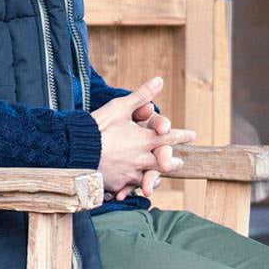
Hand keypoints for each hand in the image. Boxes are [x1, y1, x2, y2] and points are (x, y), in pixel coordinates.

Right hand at [91, 76, 194, 199]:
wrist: (76, 150)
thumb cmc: (98, 125)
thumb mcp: (120, 107)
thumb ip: (141, 95)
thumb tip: (159, 80)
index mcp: (146, 139)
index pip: (170, 137)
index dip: (182, 136)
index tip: (192, 135)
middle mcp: (142, 158)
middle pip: (164, 163)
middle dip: (172, 162)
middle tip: (178, 162)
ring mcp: (131, 173)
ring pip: (148, 177)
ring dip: (154, 177)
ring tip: (156, 178)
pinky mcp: (118, 184)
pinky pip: (127, 187)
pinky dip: (129, 187)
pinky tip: (129, 189)